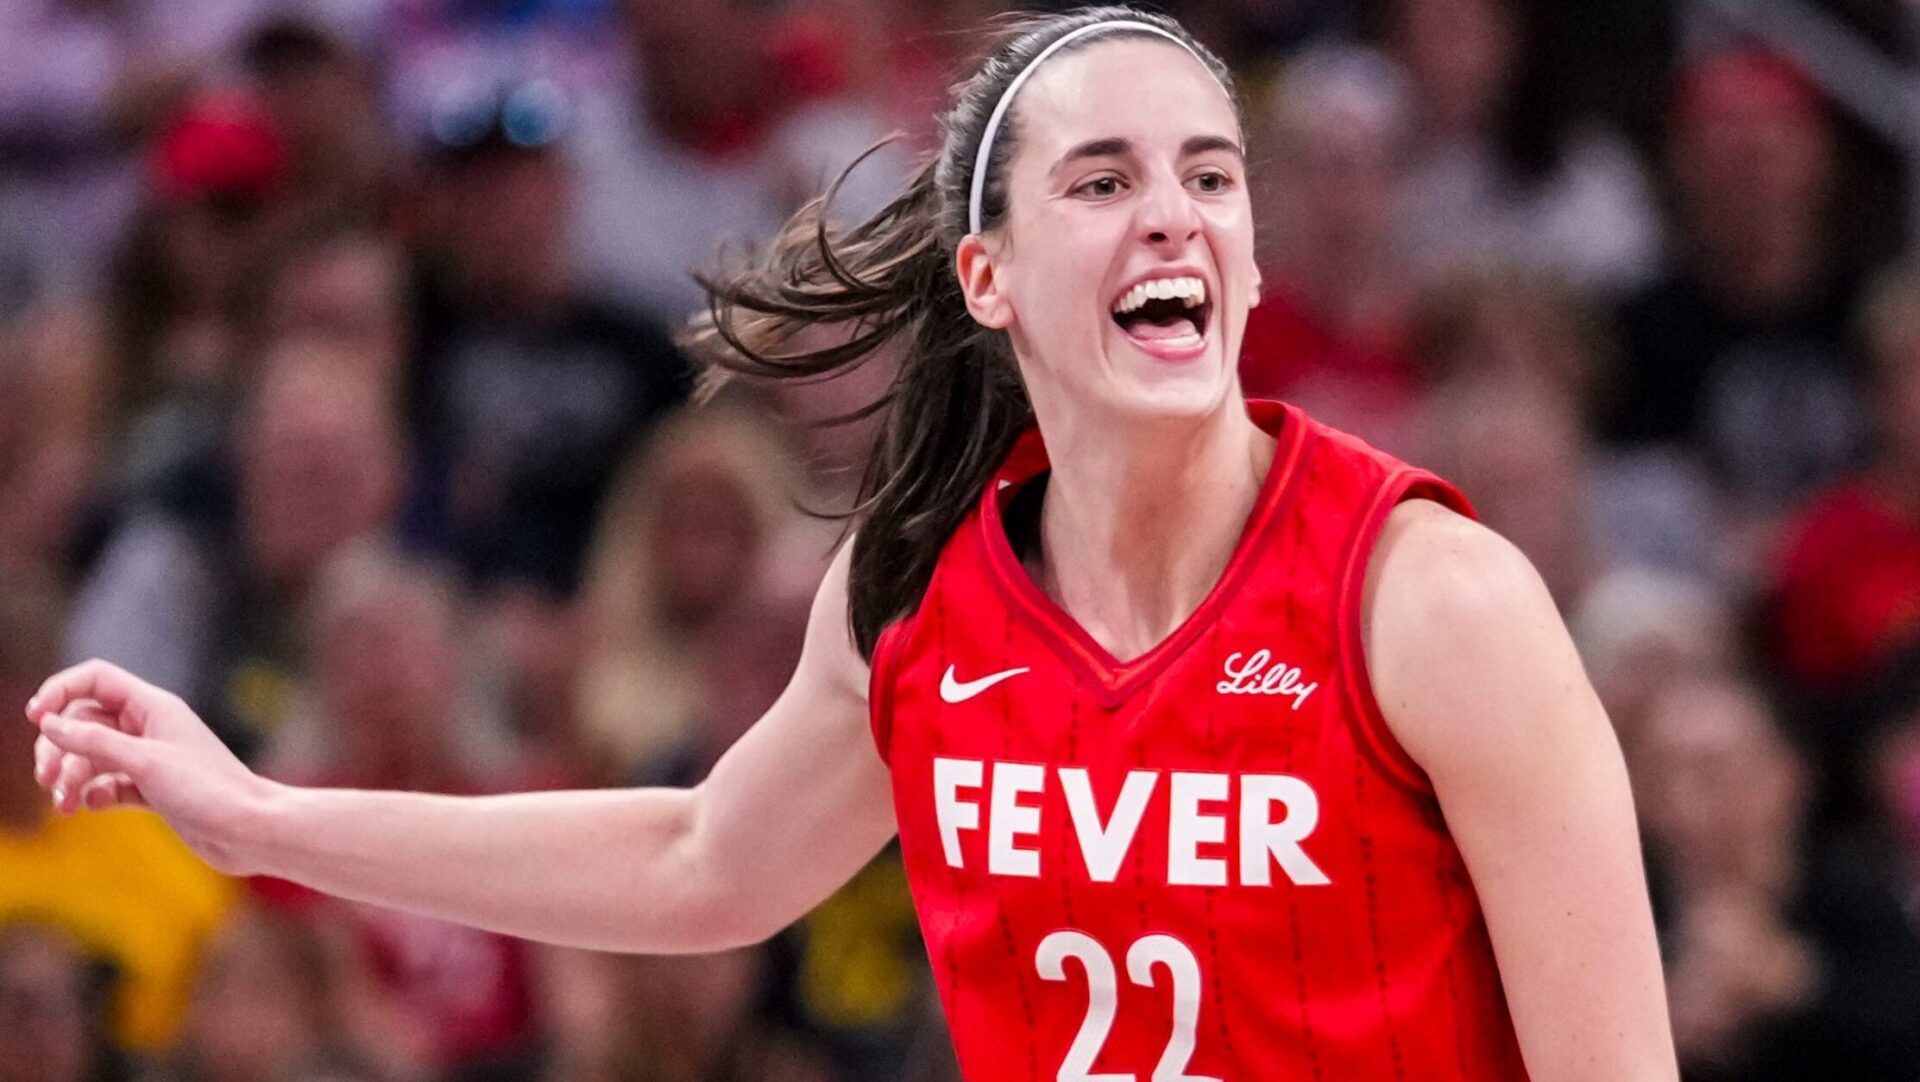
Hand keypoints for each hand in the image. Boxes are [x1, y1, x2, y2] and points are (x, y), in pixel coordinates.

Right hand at [26, 659, 279, 875]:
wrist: (249, 831)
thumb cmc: (208, 789)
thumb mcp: (145, 762)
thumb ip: (95, 742)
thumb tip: (50, 723)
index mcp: (154, 707)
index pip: (96, 680)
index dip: (61, 691)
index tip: (36, 717)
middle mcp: (150, 728)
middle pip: (85, 722)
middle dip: (59, 746)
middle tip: (47, 777)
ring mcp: (150, 760)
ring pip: (93, 758)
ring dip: (71, 777)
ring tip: (64, 804)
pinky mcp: (152, 790)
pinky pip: (108, 785)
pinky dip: (93, 794)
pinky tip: (89, 807)